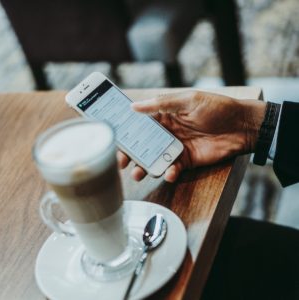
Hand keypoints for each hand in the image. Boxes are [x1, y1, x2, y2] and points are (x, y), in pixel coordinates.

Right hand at [117, 91, 265, 181]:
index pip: (140, 124)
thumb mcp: (188, 100)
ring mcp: (176, 148)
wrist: (241, 127)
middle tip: (121, 162)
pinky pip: (172, 169)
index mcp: (164, 116)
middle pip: (143, 145)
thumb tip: (134, 106)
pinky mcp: (186, 161)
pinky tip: (169, 173)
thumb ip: (161, 104)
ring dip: (144, 168)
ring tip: (137, 174)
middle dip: (130, 154)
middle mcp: (167, 133)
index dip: (126, 132)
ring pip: (154, 160)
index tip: (113, 139)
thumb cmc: (216, 108)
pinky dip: (169, 173)